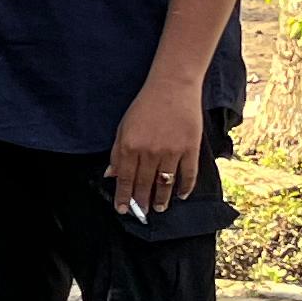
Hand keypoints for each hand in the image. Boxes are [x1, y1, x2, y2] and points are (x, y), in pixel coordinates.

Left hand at [108, 76, 207, 216]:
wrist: (172, 87)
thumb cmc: (144, 106)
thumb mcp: (123, 127)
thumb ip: (117, 153)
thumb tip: (111, 175)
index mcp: (130, 146)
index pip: (125, 179)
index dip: (124, 196)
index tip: (123, 210)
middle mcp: (149, 152)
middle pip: (144, 184)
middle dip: (142, 201)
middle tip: (142, 213)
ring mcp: (171, 151)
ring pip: (165, 183)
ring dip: (163, 198)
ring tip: (160, 208)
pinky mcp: (189, 148)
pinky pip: (188, 174)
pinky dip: (185, 187)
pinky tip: (181, 195)